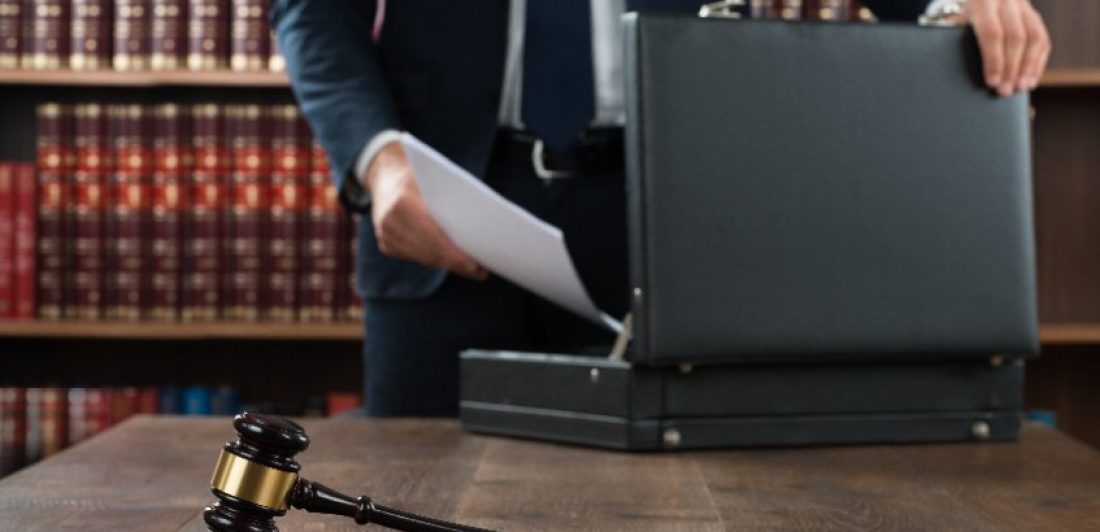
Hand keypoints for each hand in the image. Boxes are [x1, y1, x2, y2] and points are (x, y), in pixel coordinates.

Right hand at [364, 141, 488, 279]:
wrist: (386, 175)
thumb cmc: (420, 173)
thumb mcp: (436, 179)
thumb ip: (452, 201)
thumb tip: (482, 229)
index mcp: (402, 203)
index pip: (433, 237)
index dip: (455, 255)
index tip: (476, 266)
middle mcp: (389, 222)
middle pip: (429, 252)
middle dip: (457, 264)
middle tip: (481, 271)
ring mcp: (385, 235)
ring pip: (423, 258)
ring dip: (449, 265)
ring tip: (473, 270)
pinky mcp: (385, 244)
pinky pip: (415, 257)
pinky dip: (435, 260)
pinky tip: (453, 263)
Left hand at [962, 0, 1051, 95]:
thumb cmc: (962, 14)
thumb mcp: (955, 21)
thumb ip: (956, 39)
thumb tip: (954, 72)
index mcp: (982, 2)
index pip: (992, 33)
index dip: (993, 60)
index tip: (992, 82)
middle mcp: (1006, 1)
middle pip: (1015, 38)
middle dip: (1011, 68)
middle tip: (1005, 91)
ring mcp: (1023, 7)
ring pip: (1034, 38)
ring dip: (1029, 67)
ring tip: (1021, 88)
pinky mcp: (1034, 15)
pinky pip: (1042, 39)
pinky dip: (1038, 61)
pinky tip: (1031, 79)